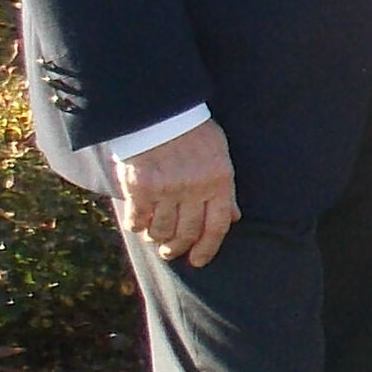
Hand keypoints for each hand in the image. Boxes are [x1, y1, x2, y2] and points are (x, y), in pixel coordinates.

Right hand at [120, 119, 239, 269]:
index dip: (208, 249)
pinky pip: (137, 220)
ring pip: (161, 231)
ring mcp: (167, 189)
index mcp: (219, 180)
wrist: (158, 110)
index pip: (218, 226)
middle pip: (188, 233)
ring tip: (153, 236)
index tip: (198, 261)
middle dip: (178, 248)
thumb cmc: (192, 131)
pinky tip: (137, 223)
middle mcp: (194, 188)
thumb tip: (235, 217)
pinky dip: (136, 226)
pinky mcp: (140, 187)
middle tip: (170, 252)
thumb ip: (226, 189)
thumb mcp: (219, 154)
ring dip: (156, 238)